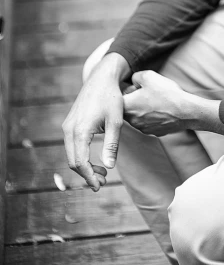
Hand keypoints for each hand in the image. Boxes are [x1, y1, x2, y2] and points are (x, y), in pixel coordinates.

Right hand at [62, 54, 128, 191]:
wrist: (101, 78)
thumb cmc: (111, 98)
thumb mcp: (116, 121)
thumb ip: (112, 145)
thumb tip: (109, 168)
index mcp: (80, 130)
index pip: (80, 162)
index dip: (89, 177)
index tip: (100, 186)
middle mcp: (69, 129)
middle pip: (73, 161)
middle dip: (87, 174)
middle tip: (104, 182)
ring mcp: (67, 126)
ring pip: (71, 154)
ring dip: (84, 166)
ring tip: (102, 172)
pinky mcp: (69, 123)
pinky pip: (71, 146)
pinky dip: (81, 156)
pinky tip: (95, 159)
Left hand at [122, 70, 190, 135]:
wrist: (185, 111)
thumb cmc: (166, 94)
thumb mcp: (148, 76)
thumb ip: (135, 77)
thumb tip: (133, 81)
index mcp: (127, 107)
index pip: (118, 99)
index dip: (127, 91)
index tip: (135, 88)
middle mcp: (132, 121)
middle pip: (127, 109)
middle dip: (134, 101)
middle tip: (146, 93)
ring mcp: (143, 128)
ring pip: (137, 117)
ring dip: (143, 109)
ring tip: (156, 101)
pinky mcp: (153, 132)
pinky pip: (148, 123)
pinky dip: (152, 117)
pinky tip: (162, 109)